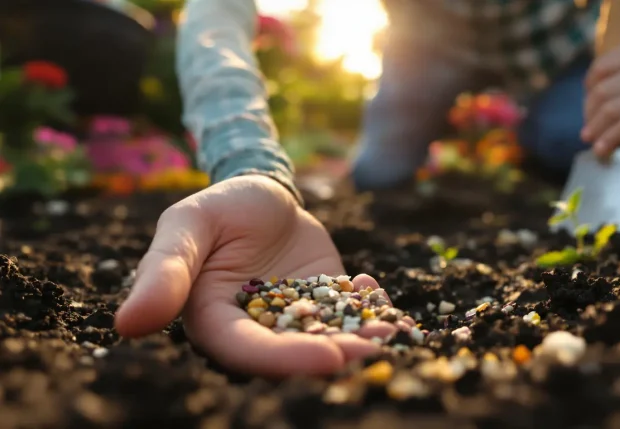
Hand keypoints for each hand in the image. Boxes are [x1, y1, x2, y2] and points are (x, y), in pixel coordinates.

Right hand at [114, 175, 395, 375]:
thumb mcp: (187, 226)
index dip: (284, 359)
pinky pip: (350, 316)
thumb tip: (127, 325)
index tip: (327, 358)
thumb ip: (164, 271)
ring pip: (327, 340)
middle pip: (294, 353)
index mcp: (215, 319)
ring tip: (388, 334)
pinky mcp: (327, 302)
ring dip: (359, 342)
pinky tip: (387, 309)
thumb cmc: (217, 207)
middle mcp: (257, 327)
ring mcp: (296, 317)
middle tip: (371, 351)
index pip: (247, 350)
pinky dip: (370, 316)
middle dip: (333, 356)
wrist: (262, 191)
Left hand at [581, 41, 619, 157]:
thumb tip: (586, 123)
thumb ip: (602, 86)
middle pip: (603, 92)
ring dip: (596, 129)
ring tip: (590, 139)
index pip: (600, 69)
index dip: (588, 89)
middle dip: (590, 114)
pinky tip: (600, 149)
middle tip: (587, 131)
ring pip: (611, 110)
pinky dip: (610, 138)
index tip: (589, 103)